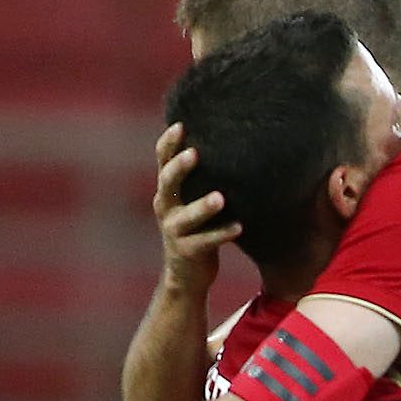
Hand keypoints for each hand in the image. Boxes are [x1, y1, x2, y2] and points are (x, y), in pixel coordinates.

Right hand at [151, 123, 235, 296]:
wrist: (187, 275)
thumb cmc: (197, 229)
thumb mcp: (192, 202)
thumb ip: (202, 180)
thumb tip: (229, 146)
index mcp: (167, 192)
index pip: (162, 161)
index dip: (168, 143)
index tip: (181, 125)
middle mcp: (165, 208)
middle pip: (167, 183)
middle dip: (179, 167)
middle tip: (194, 153)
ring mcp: (174, 231)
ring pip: (186, 216)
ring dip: (203, 206)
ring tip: (221, 197)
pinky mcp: (187, 252)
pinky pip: (206, 241)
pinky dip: (222, 233)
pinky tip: (239, 227)